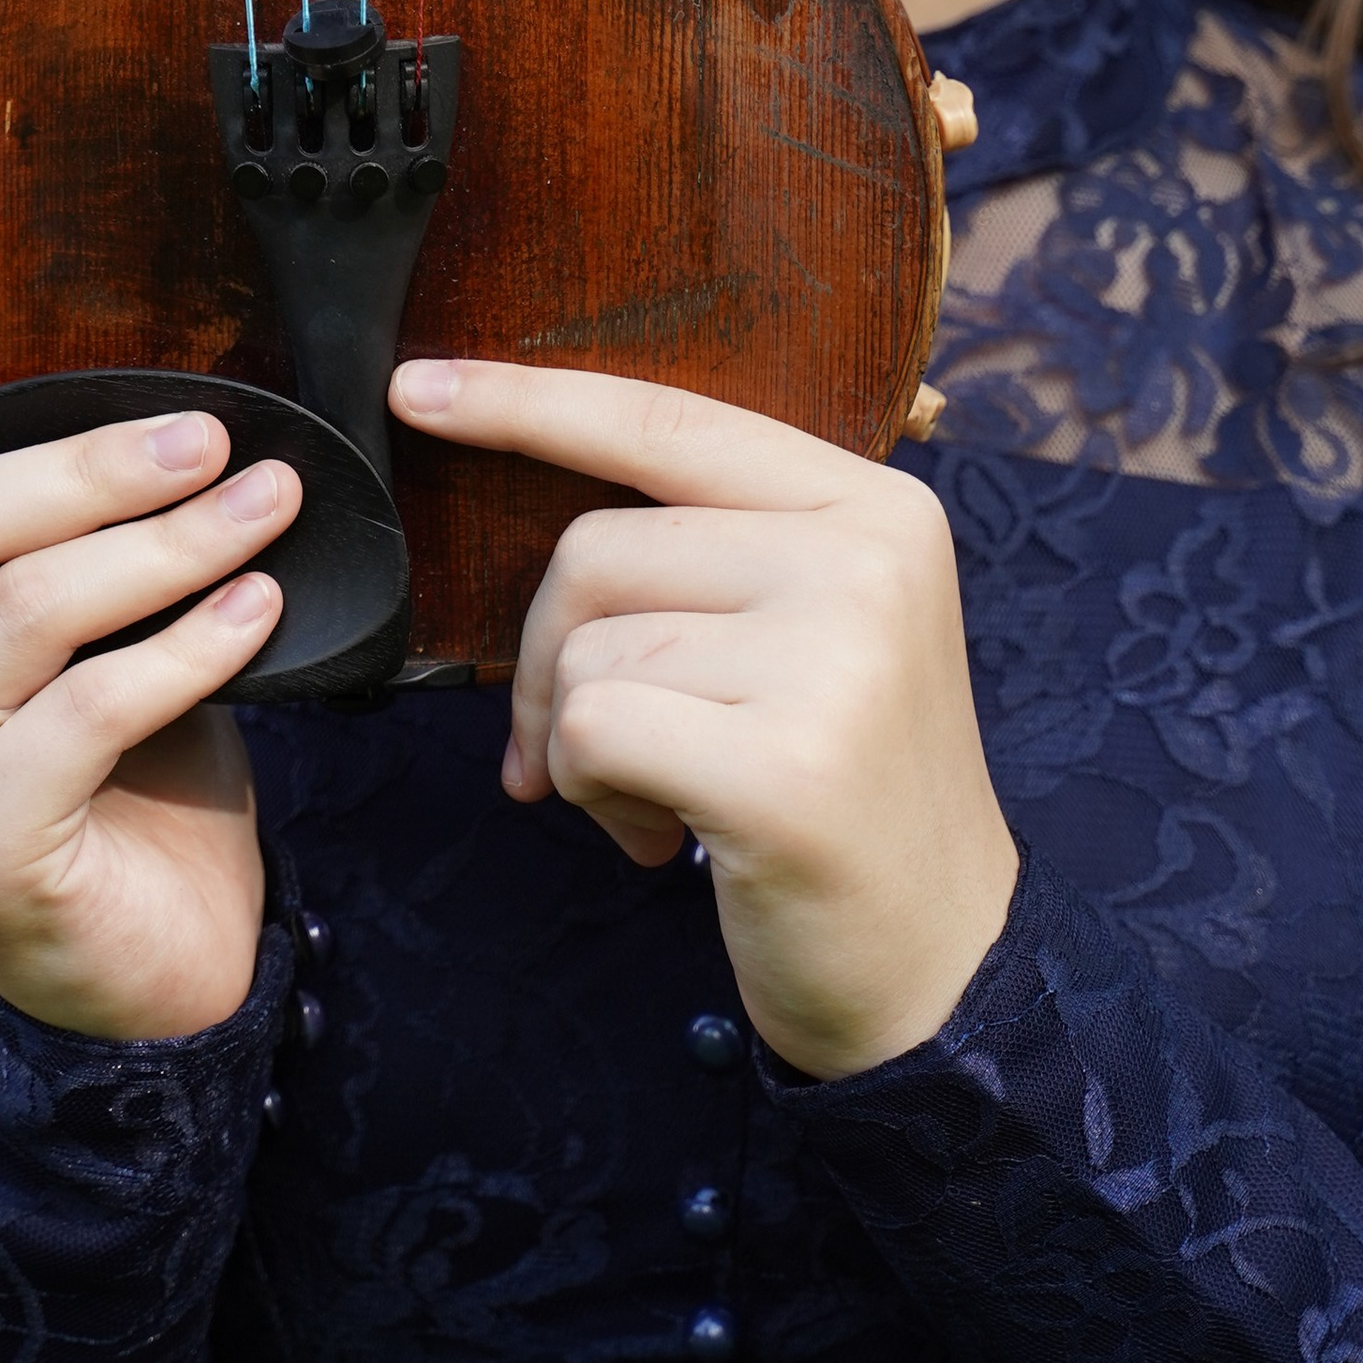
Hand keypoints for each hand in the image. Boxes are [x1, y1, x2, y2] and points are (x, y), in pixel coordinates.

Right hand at [0, 337, 300, 1038]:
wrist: (150, 962)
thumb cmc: (108, 771)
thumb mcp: (55, 640)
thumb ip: (40, 546)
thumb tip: (147, 422)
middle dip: (82, 468)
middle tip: (203, 437)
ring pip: (24, 610)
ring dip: (167, 544)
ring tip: (264, 506)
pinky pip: (90, 708)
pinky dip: (190, 645)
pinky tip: (256, 609)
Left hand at [387, 360, 1016, 1078]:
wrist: (945, 971)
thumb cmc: (841, 801)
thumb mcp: (816, 636)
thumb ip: (713, 551)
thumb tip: (532, 496)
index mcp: (875, 509)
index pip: (666, 424)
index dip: (528, 402)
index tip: (417, 391)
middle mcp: (867, 560)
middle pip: (597, 546)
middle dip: (549, 658)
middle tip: (601, 753)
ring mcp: (836, 657)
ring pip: (587, 646)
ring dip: (581, 744)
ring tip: (662, 803)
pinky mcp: (786, 765)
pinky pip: (594, 730)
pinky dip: (592, 793)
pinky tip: (664, 841)